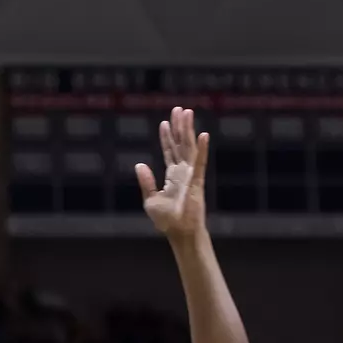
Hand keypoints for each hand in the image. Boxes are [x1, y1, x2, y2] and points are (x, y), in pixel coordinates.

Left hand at [136, 106, 209, 236]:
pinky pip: (200, 162)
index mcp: (172, 177)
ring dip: (188, 130)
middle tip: (179, 109)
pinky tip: (203, 135)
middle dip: (179, 127)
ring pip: (189, 148)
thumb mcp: (150, 200)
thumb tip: (139, 164)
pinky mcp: (197, 182)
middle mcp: (183, 173)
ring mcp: (191, 176)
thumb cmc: (167, 221)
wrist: (179, 233)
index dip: (166, 137)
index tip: (164, 122)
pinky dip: (201, 149)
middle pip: (180, 145)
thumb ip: (146, 182)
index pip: (169, 152)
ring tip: (187, 113)